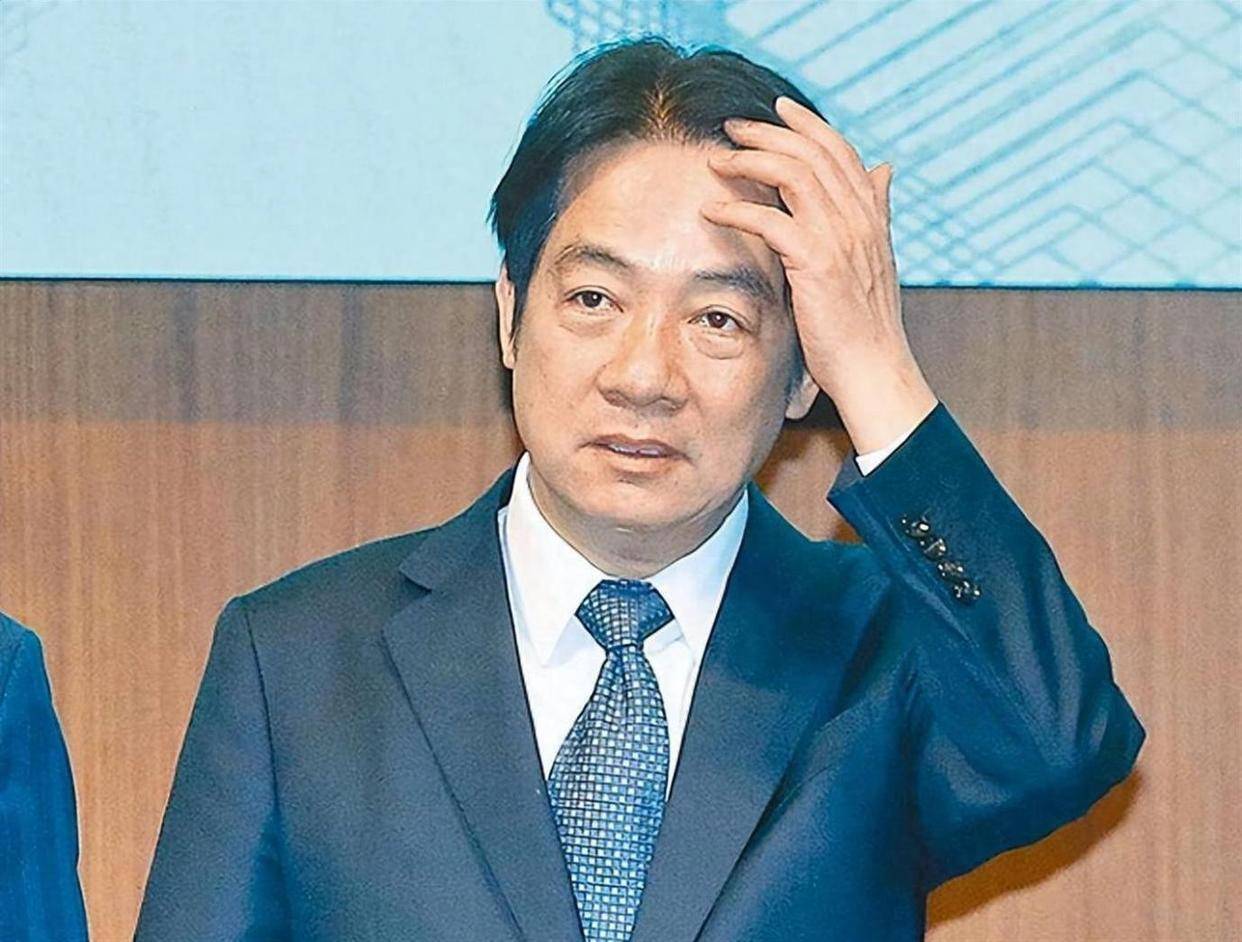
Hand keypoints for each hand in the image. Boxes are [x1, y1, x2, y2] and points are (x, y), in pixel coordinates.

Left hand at [702, 95, 935, 452]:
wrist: (874, 369)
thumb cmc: (866, 324)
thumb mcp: (875, 260)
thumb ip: (874, 212)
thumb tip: (884, 169)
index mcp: (872, 216)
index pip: (841, 152)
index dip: (808, 124)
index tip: (777, 108)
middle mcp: (859, 219)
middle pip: (812, 153)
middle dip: (770, 132)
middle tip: (733, 126)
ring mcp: (840, 240)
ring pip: (793, 175)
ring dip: (750, 160)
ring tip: (718, 159)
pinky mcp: (817, 264)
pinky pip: (771, 221)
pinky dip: (738, 209)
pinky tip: (712, 208)